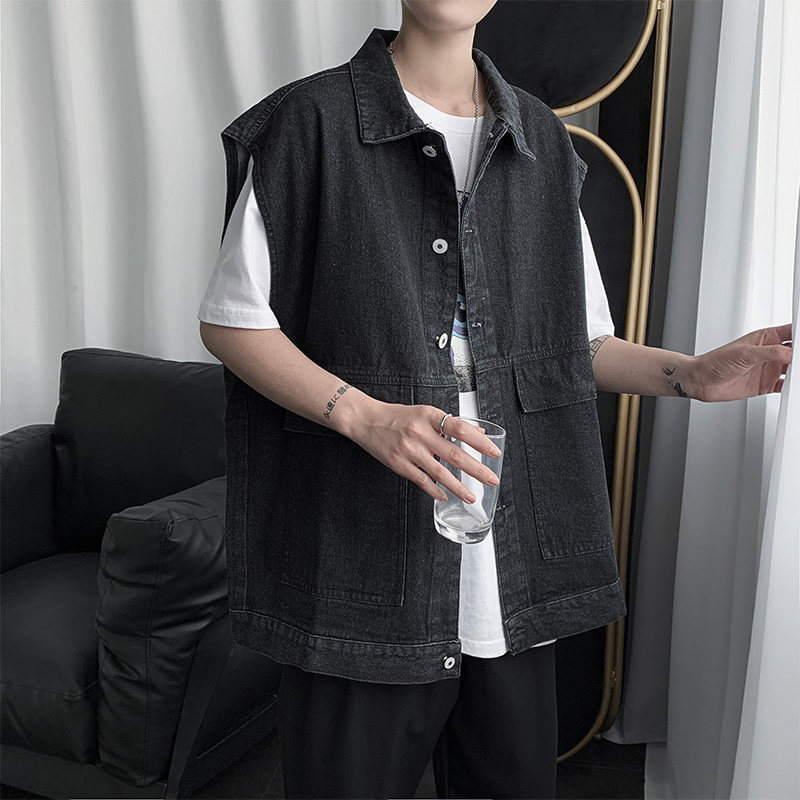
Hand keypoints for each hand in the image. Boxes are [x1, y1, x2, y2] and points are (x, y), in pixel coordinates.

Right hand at [342, 399, 500, 502]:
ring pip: (440, 472)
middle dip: (476, 469)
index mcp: (429, 416)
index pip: (460, 428)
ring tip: (471, 496)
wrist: (366, 420)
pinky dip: (435, 490)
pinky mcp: (398, 464)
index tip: (494, 451)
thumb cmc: (398, 417)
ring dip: (458, 487)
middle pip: (454, 454)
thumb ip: (450, 424)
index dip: (479, 441)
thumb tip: (478, 432)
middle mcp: (420, 432)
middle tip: (492, 479)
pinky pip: (421, 480)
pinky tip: (444, 496)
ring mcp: (409, 450)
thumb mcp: (425, 413)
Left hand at [691, 323, 792, 401]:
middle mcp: (770, 353)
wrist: (701, 381)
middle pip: (796, 351)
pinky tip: (796, 387)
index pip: (792, 332)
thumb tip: (791, 353)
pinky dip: (793, 387)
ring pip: (794, 369)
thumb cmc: (716, 361)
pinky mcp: (766, 384)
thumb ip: (770, 352)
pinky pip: (785, 385)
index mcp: (765, 338)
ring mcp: (769, 369)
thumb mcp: (744, 353)